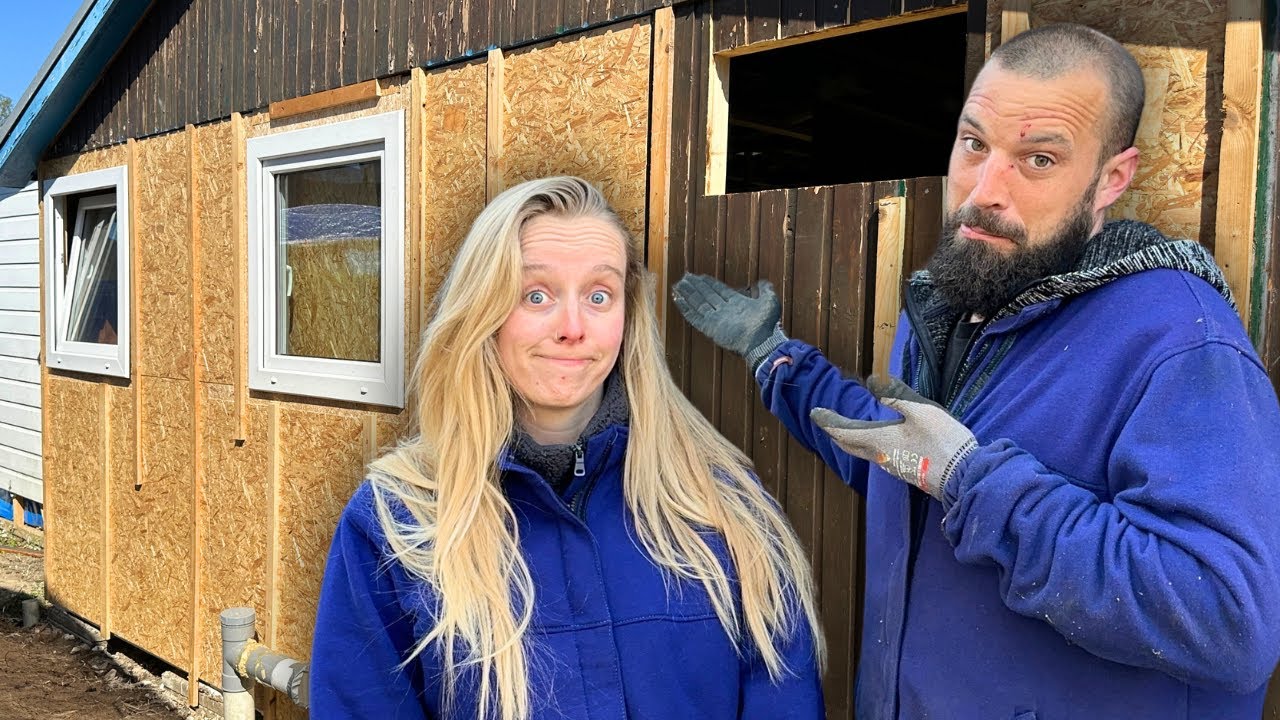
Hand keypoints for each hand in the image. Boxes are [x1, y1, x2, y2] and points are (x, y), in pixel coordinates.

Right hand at [672, 273, 783, 369]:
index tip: (698, 276)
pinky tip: (677, 300)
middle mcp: (724, 311)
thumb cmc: (767, 324)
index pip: (718, 290)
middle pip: (706, 295)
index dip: (708, 282)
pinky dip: (685, 309)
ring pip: (699, 304)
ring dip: (688, 294)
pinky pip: (695, 317)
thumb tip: (763, 282)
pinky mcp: (709, 328)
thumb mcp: (770, 300)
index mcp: (736, 303)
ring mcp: (716, 320)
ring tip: (678, 285)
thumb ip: (765, 289)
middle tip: (684, 278)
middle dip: (695, 286)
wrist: (762, 342)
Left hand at [810, 377, 977, 500]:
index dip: (828, 421)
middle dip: (836, 433)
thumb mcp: (921, 410)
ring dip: (851, 440)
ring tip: (847, 429)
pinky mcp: (905, 470)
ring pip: (863, 452)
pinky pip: (877, 456)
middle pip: (849, 445)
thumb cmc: (942, 441)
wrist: (963, 476)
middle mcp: (880, 456)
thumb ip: (895, 395)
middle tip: (827, 422)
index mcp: (879, 440)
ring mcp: (892, 466)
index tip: (816, 413)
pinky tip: (876, 441)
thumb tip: (872, 382)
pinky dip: (867, 445)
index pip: (843, 432)